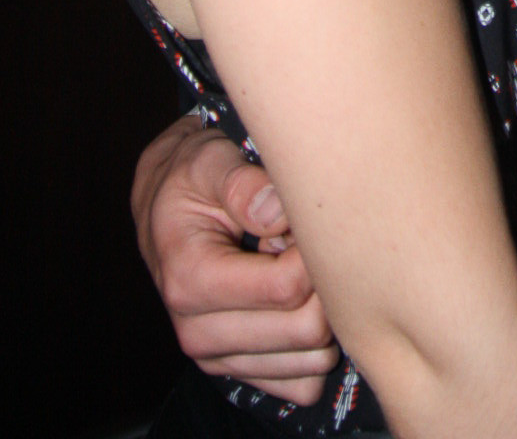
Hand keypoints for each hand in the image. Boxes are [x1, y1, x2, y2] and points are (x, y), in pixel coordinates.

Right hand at [132, 115, 337, 400]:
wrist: (165, 210)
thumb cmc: (191, 180)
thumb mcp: (209, 162)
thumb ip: (243, 184)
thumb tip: (276, 213)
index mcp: (190, 281)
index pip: (288, 287)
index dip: (312, 250)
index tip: (299, 222)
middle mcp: (198, 333)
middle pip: (307, 330)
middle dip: (321, 283)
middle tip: (299, 246)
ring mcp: (219, 359)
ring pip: (312, 361)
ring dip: (318, 313)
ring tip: (291, 271)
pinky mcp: (240, 373)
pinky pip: (304, 383)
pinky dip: (313, 347)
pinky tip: (294, 305)